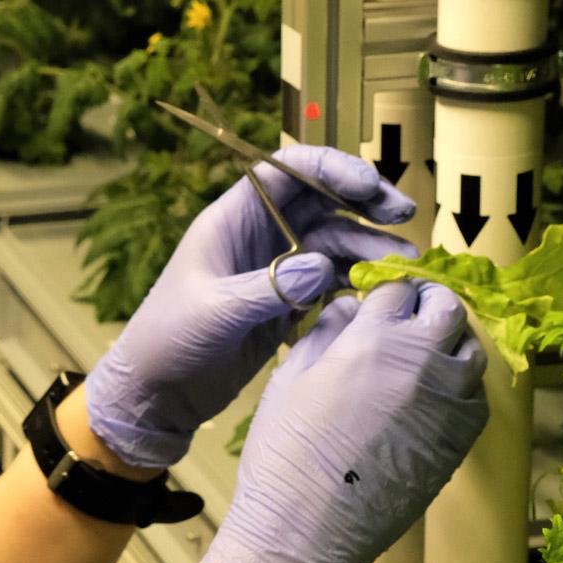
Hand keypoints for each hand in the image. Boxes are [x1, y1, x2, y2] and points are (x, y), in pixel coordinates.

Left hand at [85, 146, 416, 468]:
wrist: (158, 394)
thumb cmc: (169, 341)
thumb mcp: (213, 313)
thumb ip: (267, 290)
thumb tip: (321, 267)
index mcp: (234, 218)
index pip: (288, 171)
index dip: (330, 168)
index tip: (368, 186)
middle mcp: (260, 234)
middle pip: (321, 199)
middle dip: (364, 201)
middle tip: (404, 214)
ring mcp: (277, 267)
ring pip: (333, 240)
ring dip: (369, 244)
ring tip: (404, 261)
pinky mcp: (288, 302)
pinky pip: (332, 277)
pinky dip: (359, 278)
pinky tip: (384, 288)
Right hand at [195, 281, 487, 562]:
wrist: (306, 529)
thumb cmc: (286, 452)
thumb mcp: (291, 378)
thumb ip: (325, 332)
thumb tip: (350, 308)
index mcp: (374, 339)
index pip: (397, 289)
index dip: (387, 291)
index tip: (379, 300)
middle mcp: (422, 362)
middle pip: (448, 310)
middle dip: (430, 303)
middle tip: (412, 312)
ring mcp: (449, 402)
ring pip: (471, 352)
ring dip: (451, 343)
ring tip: (426, 354)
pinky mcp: (460, 441)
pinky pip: (475, 398)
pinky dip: (461, 387)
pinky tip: (435, 396)